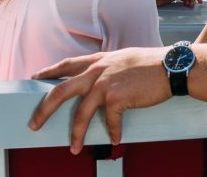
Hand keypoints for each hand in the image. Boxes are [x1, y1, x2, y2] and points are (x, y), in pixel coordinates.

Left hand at [29, 47, 169, 153]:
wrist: (171, 67)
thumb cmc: (153, 63)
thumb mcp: (125, 58)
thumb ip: (109, 67)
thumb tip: (101, 79)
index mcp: (99, 60)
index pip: (67, 64)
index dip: (49, 71)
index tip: (36, 78)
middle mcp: (97, 71)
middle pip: (60, 91)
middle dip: (44, 110)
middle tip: (34, 125)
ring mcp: (105, 84)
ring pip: (81, 114)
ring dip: (76, 134)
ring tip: (74, 147)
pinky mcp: (116, 98)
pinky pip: (110, 122)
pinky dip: (112, 133)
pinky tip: (115, 140)